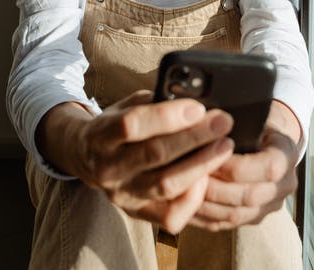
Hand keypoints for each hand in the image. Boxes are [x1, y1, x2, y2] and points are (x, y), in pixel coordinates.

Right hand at [36, 91, 234, 232]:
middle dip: (194, 136)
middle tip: (223, 122)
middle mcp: (108, 168)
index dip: (167, 116)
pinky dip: (193, 196)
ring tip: (225, 146)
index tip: (198, 107)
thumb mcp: (126, 105)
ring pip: (166, 185)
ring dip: (201, 164)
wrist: (88, 158)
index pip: (132, 125)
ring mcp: (123, 195)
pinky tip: (209, 177)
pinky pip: (171, 215)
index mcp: (100, 135)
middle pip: (155, 154)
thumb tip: (192, 98)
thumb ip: (153, 102)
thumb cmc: (117, 125)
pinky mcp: (138, 215)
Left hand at [189, 100, 300, 230]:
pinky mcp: (253, 218)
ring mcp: (269, 205)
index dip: (233, 165)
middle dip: (215, 187)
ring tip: (182, 189)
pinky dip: (203, 215)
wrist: (268, 137)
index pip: (266, 168)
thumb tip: (210, 121)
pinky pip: (226, 224)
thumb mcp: (253, 113)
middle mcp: (284, 185)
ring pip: (236, 214)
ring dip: (206, 204)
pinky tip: (183, 203)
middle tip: (187, 174)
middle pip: (249, 196)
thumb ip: (238, 120)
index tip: (206, 154)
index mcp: (287, 155)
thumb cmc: (255, 120)